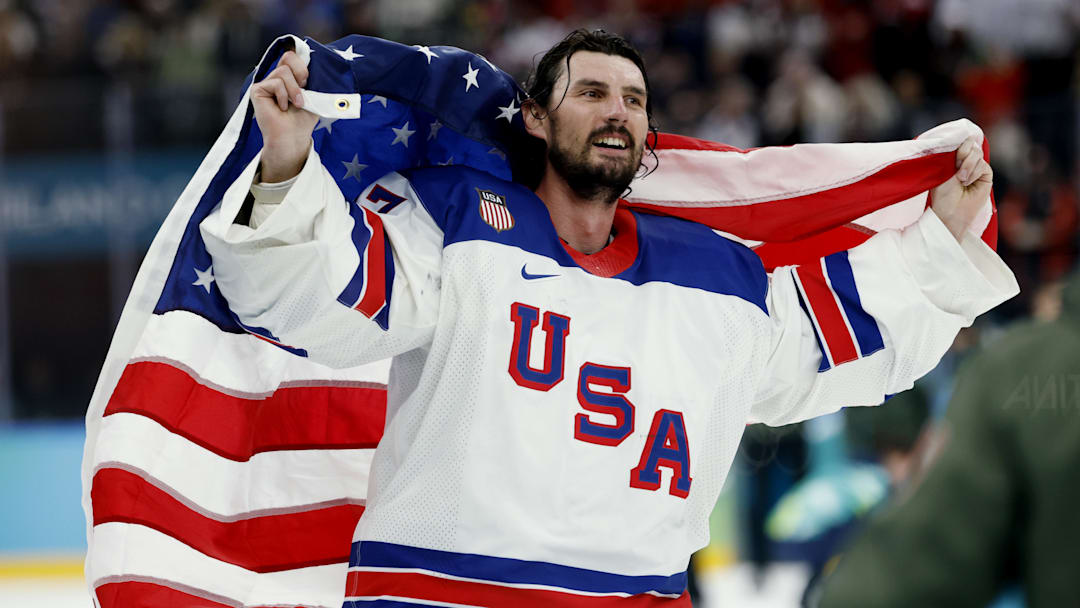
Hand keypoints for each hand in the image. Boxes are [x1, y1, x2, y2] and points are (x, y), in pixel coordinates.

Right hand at [251, 50, 318, 182]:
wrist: (293, 136)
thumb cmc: (303, 119)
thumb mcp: (313, 94)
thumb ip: (311, 77)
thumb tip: (314, 61)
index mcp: (289, 77)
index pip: (293, 56)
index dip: (302, 64)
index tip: (308, 81)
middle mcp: (276, 77)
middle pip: (288, 57)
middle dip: (301, 73)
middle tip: (304, 89)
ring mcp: (266, 83)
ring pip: (283, 71)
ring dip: (295, 90)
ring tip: (296, 104)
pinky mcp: (257, 90)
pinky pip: (275, 83)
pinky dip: (284, 96)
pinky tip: (282, 108)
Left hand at [930, 136, 992, 240]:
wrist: (950, 210)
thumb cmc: (943, 193)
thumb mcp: (944, 169)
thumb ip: (955, 153)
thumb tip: (966, 138)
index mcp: (952, 158)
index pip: (959, 141)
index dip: (957, 145)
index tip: (951, 156)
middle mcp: (964, 161)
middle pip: (970, 143)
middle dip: (962, 154)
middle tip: (955, 169)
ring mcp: (976, 167)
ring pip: (977, 153)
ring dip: (967, 165)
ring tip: (961, 179)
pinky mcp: (985, 174)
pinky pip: (983, 164)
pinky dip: (973, 172)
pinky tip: (967, 183)